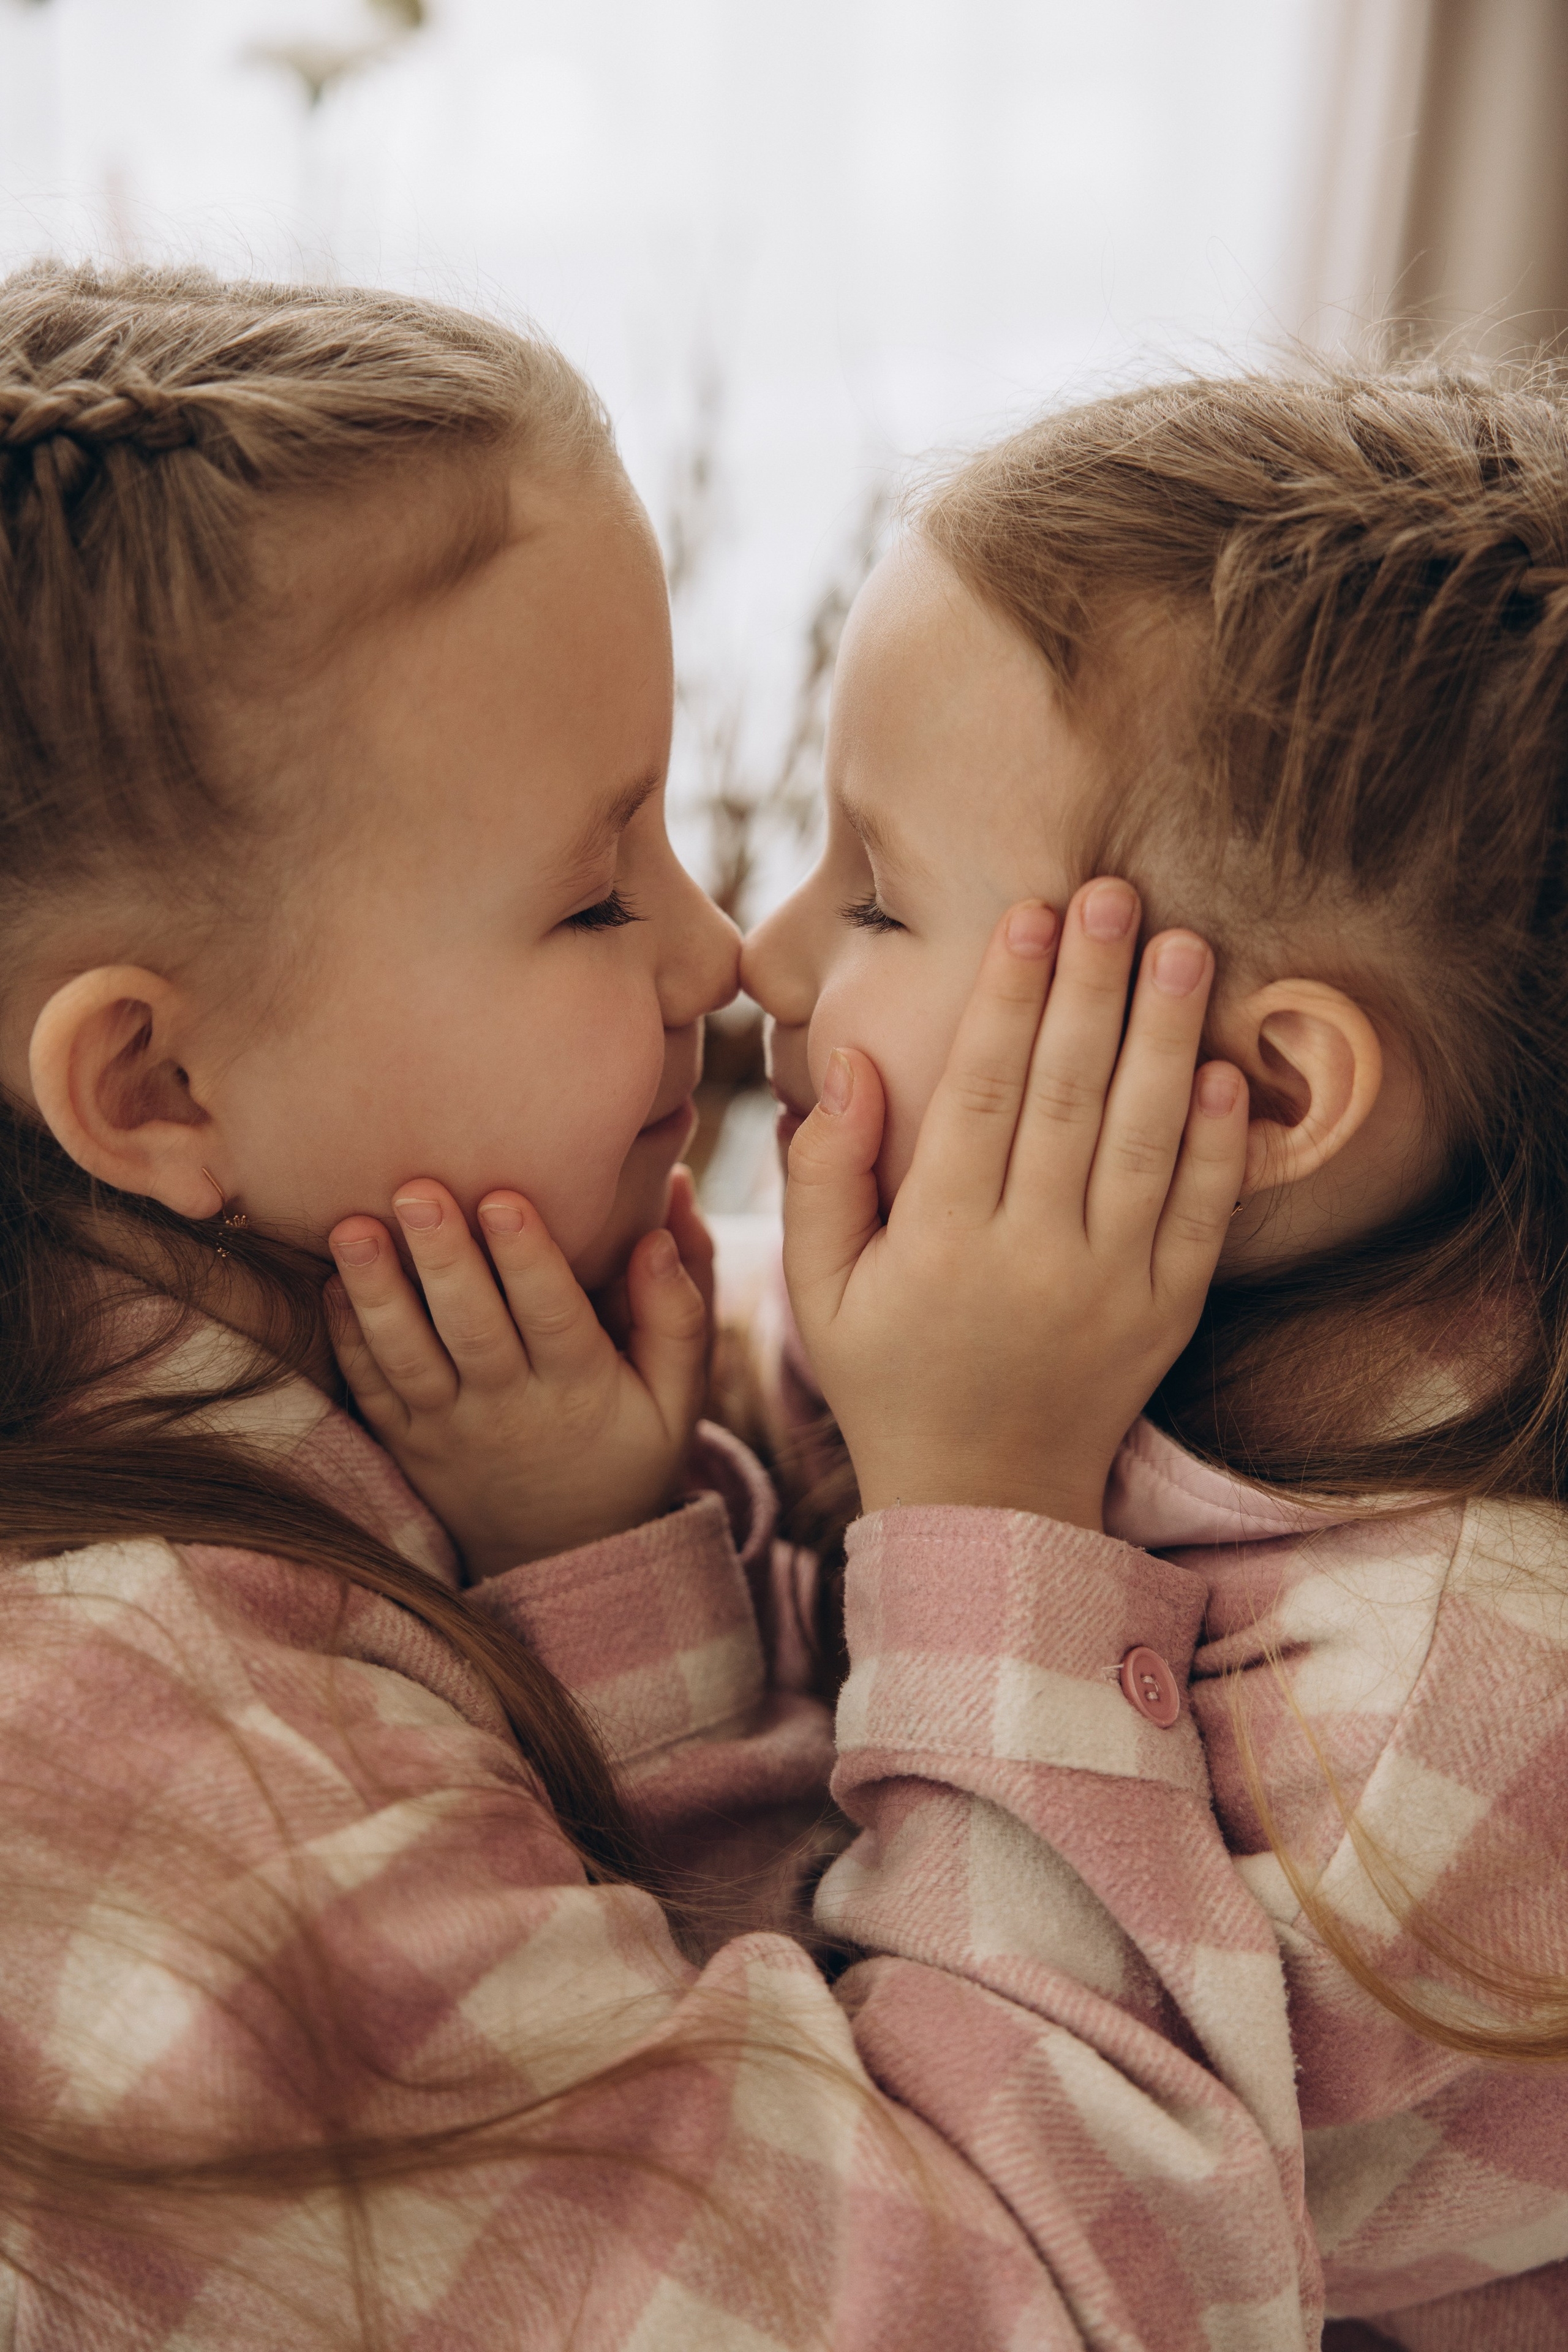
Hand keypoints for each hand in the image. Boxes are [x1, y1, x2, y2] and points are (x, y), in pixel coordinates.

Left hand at [325, 1167, 712, 1577]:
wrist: (564, 1552)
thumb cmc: (628, 1449)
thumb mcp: (676, 1397)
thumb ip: (677, 1313)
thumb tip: (659, 1230)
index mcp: (582, 1389)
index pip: (553, 1316)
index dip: (528, 1258)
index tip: (504, 1195)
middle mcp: (511, 1409)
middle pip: (473, 1329)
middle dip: (444, 1259)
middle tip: (416, 1190)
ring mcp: (451, 1429)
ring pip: (409, 1358)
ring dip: (377, 1291)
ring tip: (351, 1227)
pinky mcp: (407, 1442)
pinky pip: (372, 1391)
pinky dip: (349, 1339)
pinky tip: (333, 1281)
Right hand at [782, 882, 1248, 1531]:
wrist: (982, 1497)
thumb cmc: (887, 1375)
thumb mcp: (820, 1288)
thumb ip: (823, 1177)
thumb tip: (851, 1065)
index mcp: (942, 1241)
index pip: (983, 1094)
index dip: (1008, 998)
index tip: (1030, 914)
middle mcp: (1032, 1257)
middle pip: (1069, 1096)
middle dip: (1093, 986)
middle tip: (1115, 892)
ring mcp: (1111, 1287)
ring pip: (1144, 1140)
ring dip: (1166, 1036)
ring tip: (1183, 946)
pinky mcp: (1166, 1313)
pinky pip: (1200, 1216)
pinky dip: (1218, 1143)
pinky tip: (1224, 1069)